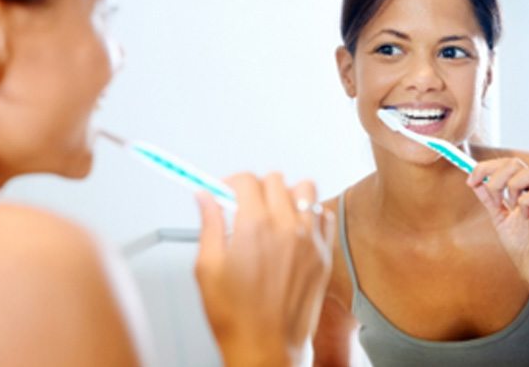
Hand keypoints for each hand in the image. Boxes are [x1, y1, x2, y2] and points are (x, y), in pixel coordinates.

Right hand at [194, 173, 333, 366]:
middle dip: (254, 187)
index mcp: (254, 227)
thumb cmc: (235, 316)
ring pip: (305, 189)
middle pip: (274, 179)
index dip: (229, 182)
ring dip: (286, 194)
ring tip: (272, 212)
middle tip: (243, 205)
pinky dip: (310, 213)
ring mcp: (310, 240)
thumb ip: (208, 223)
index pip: (246, 180)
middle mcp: (286, 227)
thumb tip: (204, 197)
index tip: (223, 191)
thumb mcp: (207, 267)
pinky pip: (324, 215)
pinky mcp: (323, 255)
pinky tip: (294, 228)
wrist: (265, 350)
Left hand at [467, 157, 528, 284]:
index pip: (505, 163)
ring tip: (512, 206)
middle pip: (511, 162)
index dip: (484, 167)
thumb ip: (489, 199)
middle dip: (494, 179)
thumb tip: (474, 182)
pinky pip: (528, 196)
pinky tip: (526, 216)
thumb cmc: (522, 243)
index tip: (470, 181)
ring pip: (521, 170)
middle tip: (494, 200)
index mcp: (525, 186)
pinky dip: (523, 204)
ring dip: (508, 189)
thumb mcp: (501, 216)